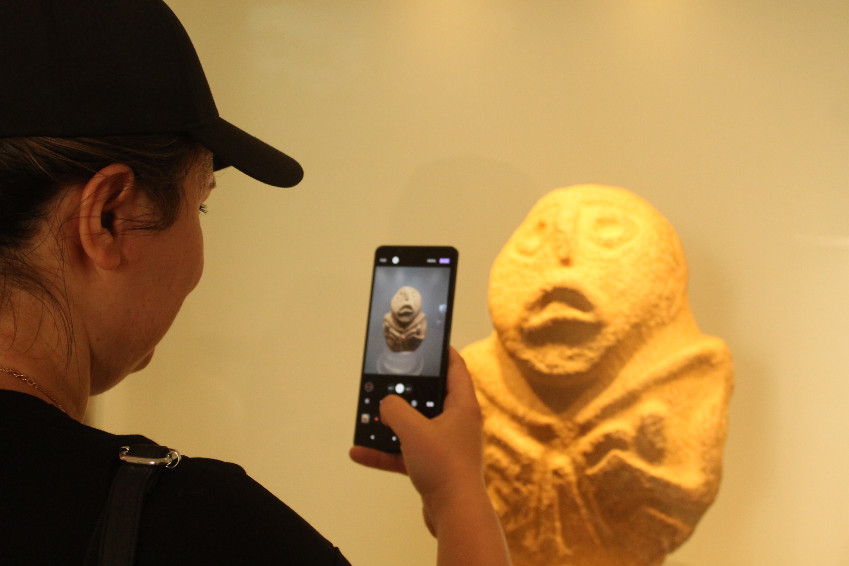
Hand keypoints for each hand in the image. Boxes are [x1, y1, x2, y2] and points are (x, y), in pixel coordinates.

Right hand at [349, 348, 511, 565]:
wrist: (455, 514)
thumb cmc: (445, 467)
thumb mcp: (413, 429)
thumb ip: (395, 409)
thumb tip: (386, 405)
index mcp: (462, 406)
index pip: (455, 368)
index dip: (442, 352)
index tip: (427, 342)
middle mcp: (456, 423)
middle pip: (430, 397)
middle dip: (407, 392)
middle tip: (388, 380)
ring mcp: (445, 445)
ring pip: (414, 427)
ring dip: (390, 425)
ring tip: (368, 418)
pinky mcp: (434, 467)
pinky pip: (405, 453)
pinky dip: (384, 452)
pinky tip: (360, 452)